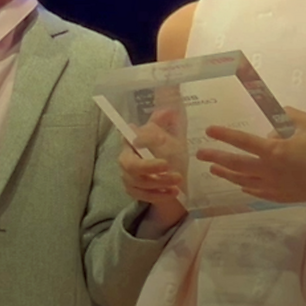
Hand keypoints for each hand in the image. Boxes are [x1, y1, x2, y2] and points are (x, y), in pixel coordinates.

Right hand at [118, 108, 186, 224]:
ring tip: (178, 179)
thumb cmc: (171, 151)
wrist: (175, 175)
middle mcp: (126, 158)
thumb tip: (167, 110)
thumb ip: (167, 122)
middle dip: (150, 167)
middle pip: (130, 165)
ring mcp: (127, 176)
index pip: (131, 138)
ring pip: (139, 182)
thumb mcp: (172, 134)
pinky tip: (173, 192)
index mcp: (132, 140)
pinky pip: (143, 195)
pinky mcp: (133, 191)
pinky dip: (159, 194)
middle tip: (168, 166)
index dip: (142, 139)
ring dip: (160, 181)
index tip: (159, 139)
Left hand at [195, 107, 305, 204]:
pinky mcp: (277, 196)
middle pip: (235, 164)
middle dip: (215, 158)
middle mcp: (268, 169)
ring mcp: (271, 185)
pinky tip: (239, 183)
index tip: (210, 131)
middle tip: (200, 154)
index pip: (243, 141)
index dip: (225, 135)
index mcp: (274, 150)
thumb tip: (275, 121)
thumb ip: (289, 116)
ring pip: (241, 180)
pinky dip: (244, 185)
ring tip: (213, 169)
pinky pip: (254, 191)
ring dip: (225, 173)